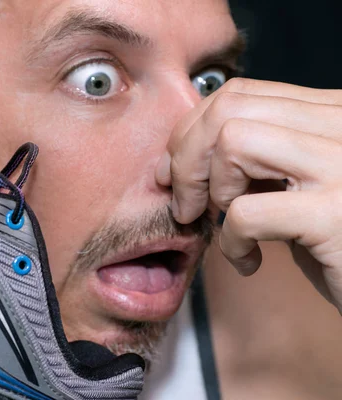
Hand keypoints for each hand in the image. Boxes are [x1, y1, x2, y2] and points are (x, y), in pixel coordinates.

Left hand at [156, 78, 341, 311]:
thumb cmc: (339, 241)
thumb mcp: (299, 186)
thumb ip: (258, 159)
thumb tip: (182, 153)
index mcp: (331, 112)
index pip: (239, 94)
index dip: (191, 132)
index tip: (173, 172)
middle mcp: (341, 124)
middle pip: (227, 110)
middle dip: (186, 160)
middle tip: (184, 204)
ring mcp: (340, 164)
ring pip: (233, 142)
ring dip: (211, 191)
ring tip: (225, 224)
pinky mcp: (333, 214)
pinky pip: (245, 212)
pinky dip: (231, 242)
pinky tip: (249, 261)